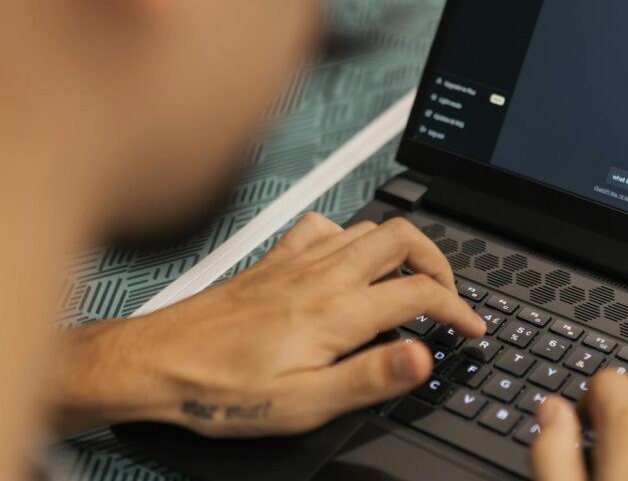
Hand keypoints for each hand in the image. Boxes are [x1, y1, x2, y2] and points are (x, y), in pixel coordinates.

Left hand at [52, 213, 484, 436]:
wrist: (154, 363)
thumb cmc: (221, 389)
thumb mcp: (303, 404)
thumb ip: (369, 378)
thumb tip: (422, 356)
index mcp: (338, 313)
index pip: (421, 293)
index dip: (459, 310)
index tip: (471, 329)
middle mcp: (323, 276)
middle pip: (404, 239)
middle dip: (440, 263)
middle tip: (447, 296)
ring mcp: (298, 261)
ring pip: (370, 228)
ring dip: (402, 249)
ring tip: (410, 280)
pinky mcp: (275, 259)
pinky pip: (325, 226)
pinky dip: (351, 236)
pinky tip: (347, 260)